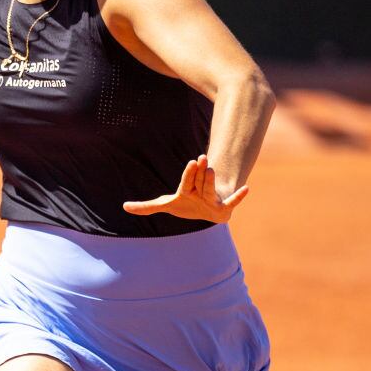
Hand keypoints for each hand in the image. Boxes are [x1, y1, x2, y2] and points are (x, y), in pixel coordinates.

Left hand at [122, 154, 248, 222]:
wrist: (206, 211)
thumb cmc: (186, 204)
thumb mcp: (165, 205)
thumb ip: (146, 206)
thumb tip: (124, 207)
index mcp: (187, 190)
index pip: (186, 181)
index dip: (189, 173)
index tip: (192, 161)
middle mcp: (200, 191)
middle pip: (199, 182)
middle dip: (200, 173)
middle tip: (201, 159)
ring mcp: (212, 200)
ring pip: (211, 190)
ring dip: (213, 181)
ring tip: (213, 170)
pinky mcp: (223, 210)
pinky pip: (233, 202)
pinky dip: (239, 196)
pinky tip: (246, 188)